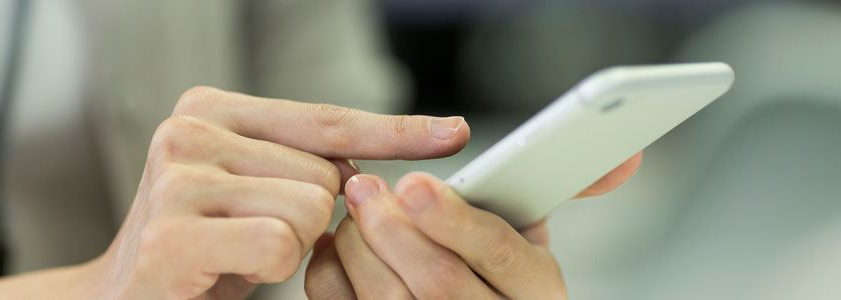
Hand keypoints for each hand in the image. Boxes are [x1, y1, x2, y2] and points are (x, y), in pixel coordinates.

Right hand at [86, 87, 470, 298]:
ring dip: (288, 245)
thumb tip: (380, 165)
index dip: (395, 131)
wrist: (127, 295)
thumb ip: (305, 161)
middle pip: (327, 172)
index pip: (326, 118)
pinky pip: (281, 245)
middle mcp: (188, 130)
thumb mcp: (255, 187)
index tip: (452, 133)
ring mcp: (177, 179)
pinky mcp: (173, 235)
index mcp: (211, 107)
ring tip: (239, 251)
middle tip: (252, 233)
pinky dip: (270, 268)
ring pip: (311, 208)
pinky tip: (229, 269)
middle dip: (308, 217)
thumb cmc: (204, 244)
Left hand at [304, 153, 641, 298]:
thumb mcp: (532, 242)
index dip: (455, 220)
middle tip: (364, 186)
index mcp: (537, 293)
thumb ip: (552, 191)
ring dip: (360, 249)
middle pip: (438, 283)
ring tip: (354, 211)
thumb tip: (626, 155)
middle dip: (393, 229)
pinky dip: (333, 277)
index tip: (413, 182)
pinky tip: (340, 247)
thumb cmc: (497, 282)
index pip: (500, 256)